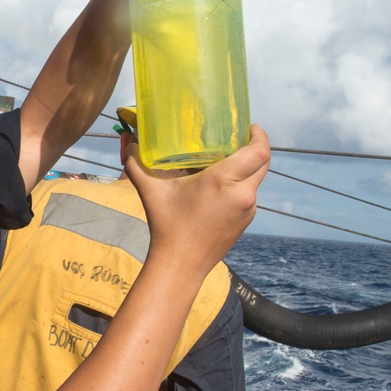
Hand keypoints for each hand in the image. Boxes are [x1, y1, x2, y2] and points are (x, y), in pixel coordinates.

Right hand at [125, 124, 269, 273]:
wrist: (180, 264)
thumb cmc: (166, 226)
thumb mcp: (150, 190)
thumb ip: (136, 162)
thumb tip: (126, 141)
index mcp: (222, 181)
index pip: (259, 151)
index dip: (260, 135)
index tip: (251, 126)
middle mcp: (242, 194)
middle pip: (264, 162)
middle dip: (257, 147)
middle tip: (241, 138)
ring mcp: (247, 210)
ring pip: (256, 180)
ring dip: (247, 168)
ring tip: (228, 161)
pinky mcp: (246, 222)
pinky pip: (250, 196)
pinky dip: (241, 186)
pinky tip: (223, 187)